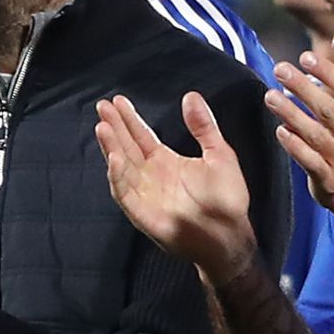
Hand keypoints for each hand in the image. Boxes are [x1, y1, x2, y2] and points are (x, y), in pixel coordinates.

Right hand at [95, 92, 255, 282]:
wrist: (230, 237)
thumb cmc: (227, 201)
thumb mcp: (220, 155)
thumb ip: (204, 127)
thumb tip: (191, 96)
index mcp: (165, 162)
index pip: (141, 136)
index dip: (129, 119)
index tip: (117, 101)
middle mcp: (150, 176)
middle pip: (126, 147)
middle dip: (114, 127)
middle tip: (102, 106)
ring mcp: (145, 195)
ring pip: (121, 167)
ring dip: (111, 147)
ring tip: (103, 126)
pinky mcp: (143, 214)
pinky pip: (126, 194)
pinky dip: (118, 177)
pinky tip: (115, 159)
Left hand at [265, 47, 333, 214]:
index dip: (328, 73)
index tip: (306, 57)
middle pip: (329, 110)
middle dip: (304, 88)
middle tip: (281, 70)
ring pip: (316, 134)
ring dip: (292, 114)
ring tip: (271, 97)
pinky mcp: (328, 179)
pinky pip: (310, 161)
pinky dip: (295, 146)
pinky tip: (280, 131)